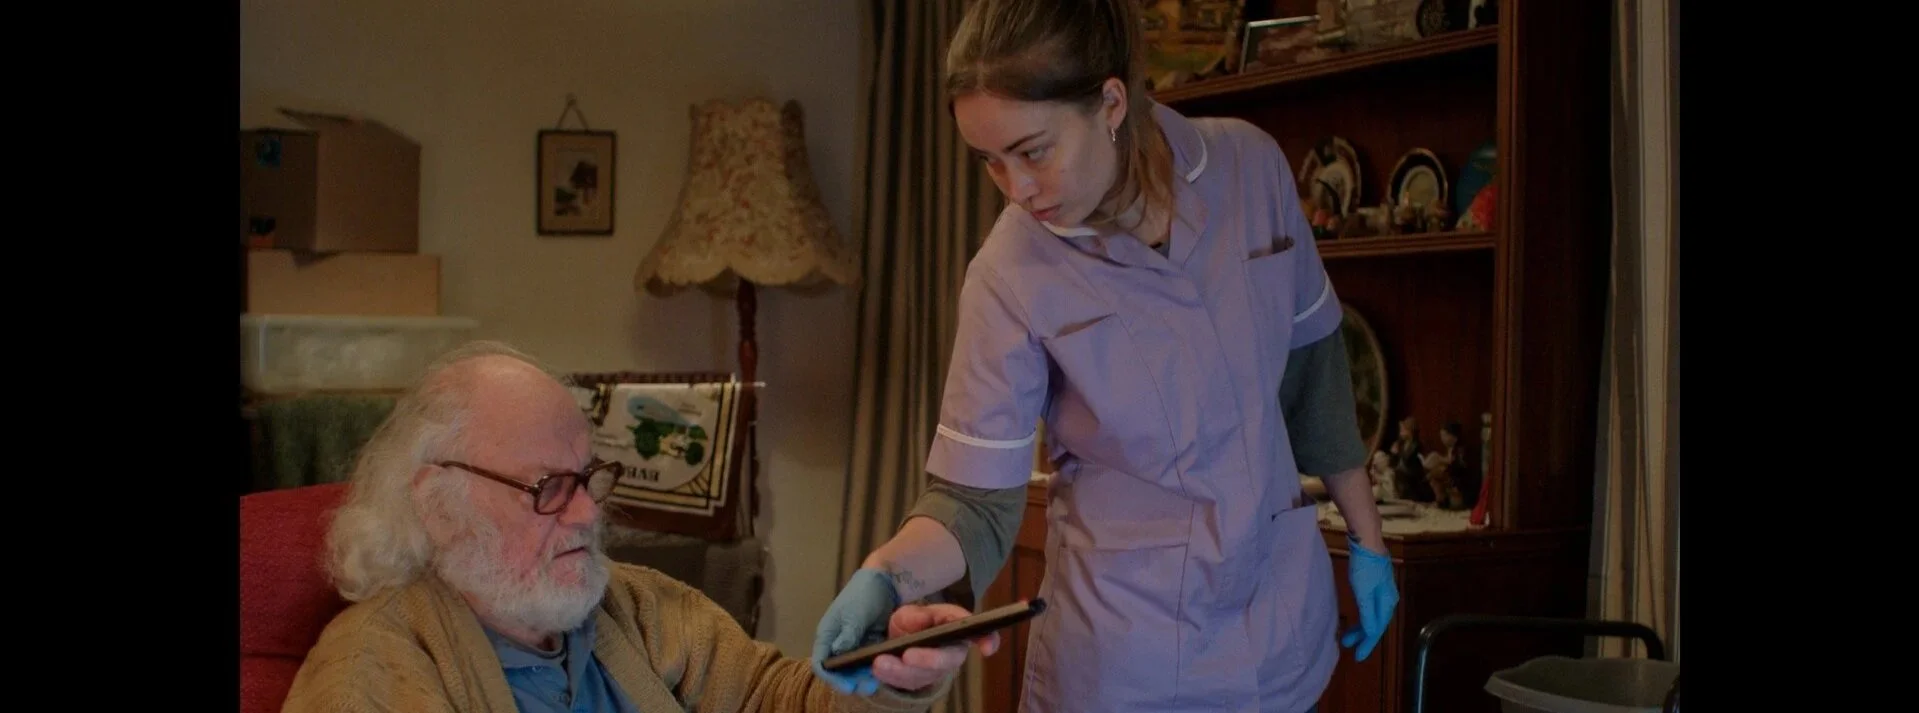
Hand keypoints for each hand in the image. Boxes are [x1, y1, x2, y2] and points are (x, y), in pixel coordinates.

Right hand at [811, 568, 899, 694]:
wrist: (884, 582)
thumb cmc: (863, 594)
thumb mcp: (854, 614)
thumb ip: (847, 634)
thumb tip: (837, 652)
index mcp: (827, 636)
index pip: (821, 663)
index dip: (831, 677)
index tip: (847, 686)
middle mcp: (838, 644)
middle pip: (839, 671)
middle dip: (851, 681)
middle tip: (867, 687)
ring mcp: (854, 646)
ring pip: (855, 670)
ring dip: (864, 677)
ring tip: (877, 683)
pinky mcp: (870, 646)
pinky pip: (870, 663)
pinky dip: (876, 669)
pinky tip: (886, 673)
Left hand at [869, 603, 1002, 692]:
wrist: (897, 642)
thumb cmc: (912, 624)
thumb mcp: (911, 613)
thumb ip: (916, 616)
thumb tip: (919, 620)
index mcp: (956, 629)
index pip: (978, 632)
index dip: (987, 639)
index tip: (987, 647)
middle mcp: (951, 653)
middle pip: (946, 660)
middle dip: (927, 659)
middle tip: (907, 655)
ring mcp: (934, 672)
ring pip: (922, 675)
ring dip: (899, 671)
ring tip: (880, 663)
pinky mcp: (917, 683)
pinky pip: (904, 683)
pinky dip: (889, 677)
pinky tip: (876, 669)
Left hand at [1339, 535, 1398, 661]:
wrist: (1367, 541)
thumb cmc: (1365, 567)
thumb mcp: (1363, 592)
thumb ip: (1368, 613)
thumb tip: (1371, 632)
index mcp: (1386, 603)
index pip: (1377, 629)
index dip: (1367, 644)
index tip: (1357, 656)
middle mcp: (1388, 599)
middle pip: (1376, 623)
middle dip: (1362, 637)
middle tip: (1347, 646)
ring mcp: (1384, 590)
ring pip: (1373, 615)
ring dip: (1362, 627)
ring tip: (1348, 635)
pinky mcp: (1377, 583)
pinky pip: (1371, 607)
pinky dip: (1363, 615)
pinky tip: (1357, 615)